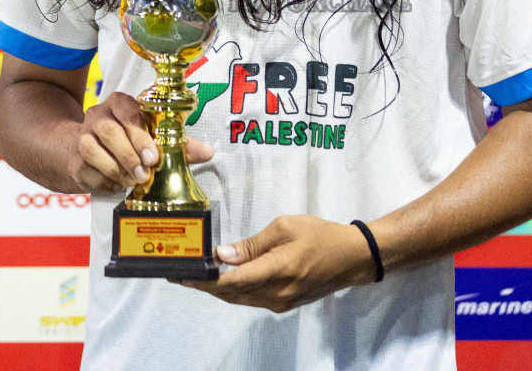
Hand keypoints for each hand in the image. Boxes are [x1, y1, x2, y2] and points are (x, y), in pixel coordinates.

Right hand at [70, 91, 213, 194]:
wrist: (88, 153)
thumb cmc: (129, 141)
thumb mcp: (153, 138)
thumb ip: (179, 144)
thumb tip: (208, 152)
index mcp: (119, 103)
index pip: (127, 110)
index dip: (139, 133)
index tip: (153, 156)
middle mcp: (97, 115)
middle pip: (108, 130)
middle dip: (128, 154)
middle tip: (145, 173)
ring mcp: (82, 136)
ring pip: (91, 148)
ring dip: (115, 168)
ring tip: (133, 181)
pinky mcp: (74, 160)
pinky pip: (85, 170)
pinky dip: (103, 181)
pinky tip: (117, 185)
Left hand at [178, 215, 376, 312]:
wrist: (350, 258)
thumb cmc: (319, 235)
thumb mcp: (285, 227)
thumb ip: (252, 244)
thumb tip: (223, 255)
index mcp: (278, 271)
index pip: (233, 281)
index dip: (205, 280)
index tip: (184, 274)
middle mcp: (277, 293)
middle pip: (231, 293)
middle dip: (205, 285)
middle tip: (181, 274)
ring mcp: (280, 303)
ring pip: (240, 299)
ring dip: (217, 289)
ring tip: (196, 276)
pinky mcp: (284, 304)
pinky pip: (251, 299)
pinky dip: (234, 290)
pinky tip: (223, 279)